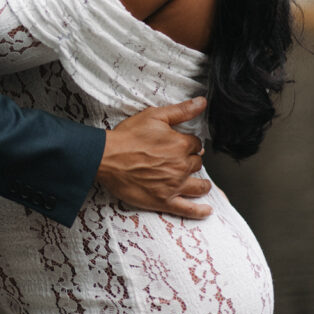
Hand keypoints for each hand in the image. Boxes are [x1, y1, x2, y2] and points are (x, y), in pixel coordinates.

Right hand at [96, 96, 211, 218]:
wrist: (107, 157)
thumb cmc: (128, 136)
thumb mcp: (155, 116)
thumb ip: (181, 110)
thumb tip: (202, 102)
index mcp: (180, 145)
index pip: (196, 144)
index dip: (190, 143)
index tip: (184, 143)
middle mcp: (181, 166)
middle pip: (197, 164)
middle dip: (192, 160)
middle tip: (183, 160)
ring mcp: (174, 186)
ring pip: (199, 186)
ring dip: (203, 184)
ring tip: (203, 184)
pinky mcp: (164, 201)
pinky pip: (188, 209)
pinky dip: (199, 211)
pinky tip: (206, 210)